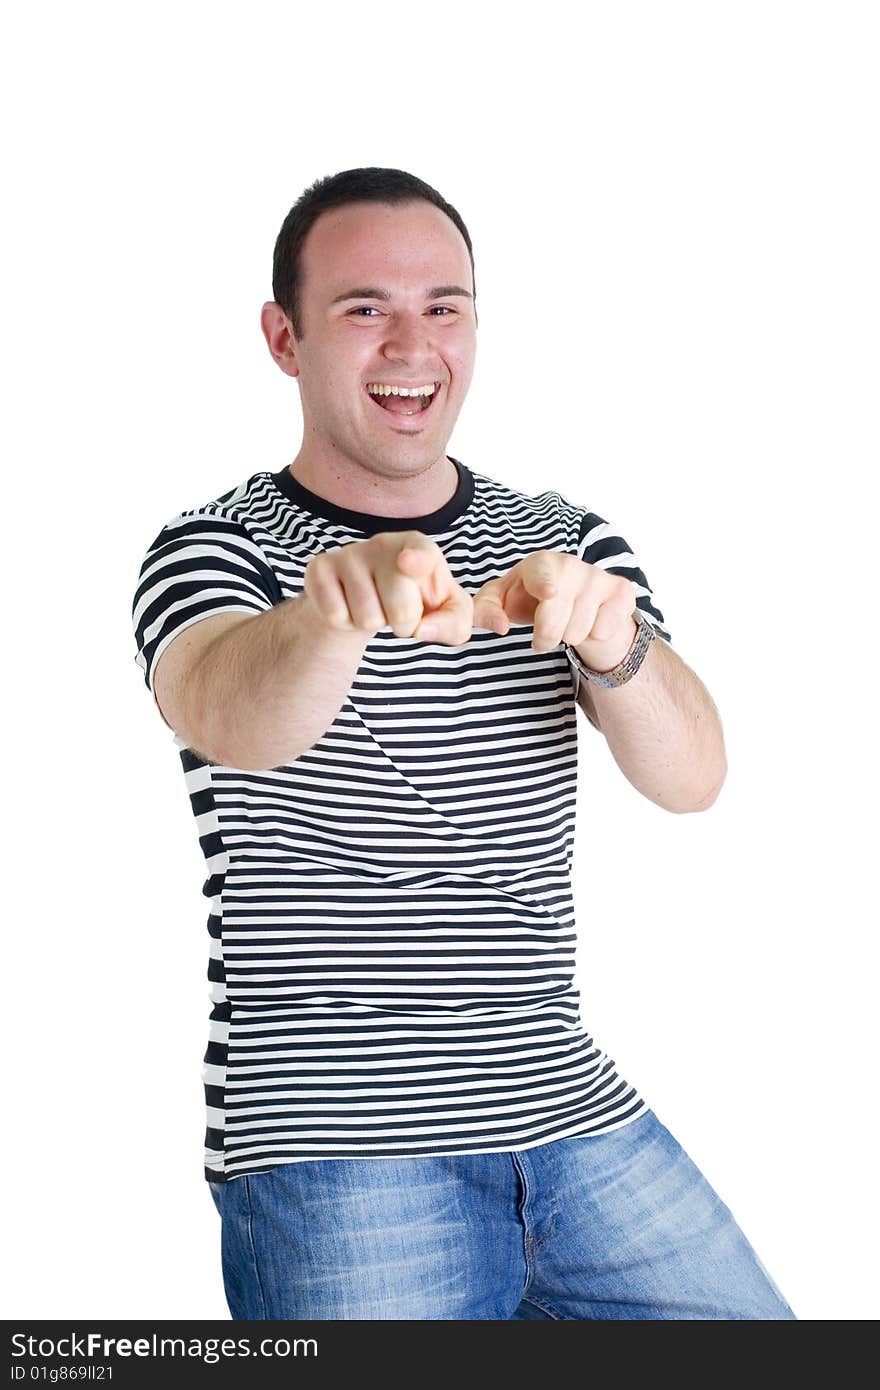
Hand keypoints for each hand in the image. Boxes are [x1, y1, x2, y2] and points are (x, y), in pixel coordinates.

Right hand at [302, 531, 472, 643]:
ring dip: (373, 625)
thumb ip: (454, 623)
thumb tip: (425, 629)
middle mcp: (383, 543)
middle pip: (401, 607)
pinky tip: (349, 606)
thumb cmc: (413, 601)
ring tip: (373, 606)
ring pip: (368, 618)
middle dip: (404, 625)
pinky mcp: (319, 569)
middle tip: (397, 612)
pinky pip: (336, 616)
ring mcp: (349, 554)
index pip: (422, 553)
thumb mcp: (445, 613)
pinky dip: (346, 623)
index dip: (416, 561)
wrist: (363, 599)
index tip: (406, 562)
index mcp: (419, 546)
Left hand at [472, 549, 638, 669]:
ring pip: (581, 631)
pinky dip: (595, 634)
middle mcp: (572, 565)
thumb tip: (500, 627)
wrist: (571, 596)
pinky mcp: (621, 591)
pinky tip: (590, 618)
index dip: (546, 585)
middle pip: (558, 622)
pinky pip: (606, 630)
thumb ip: (485, 611)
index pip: (543, 575)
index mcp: (540, 563)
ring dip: (570, 636)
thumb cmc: (527, 597)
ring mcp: (598, 577)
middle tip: (544, 630)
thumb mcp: (500, 601)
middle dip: (547, 637)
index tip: (549, 592)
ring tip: (566, 621)